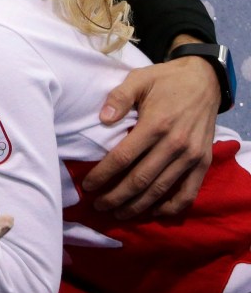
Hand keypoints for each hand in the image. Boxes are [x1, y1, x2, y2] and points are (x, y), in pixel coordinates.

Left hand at [83, 50, 218, 217]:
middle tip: (98, 205)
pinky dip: (170, 207)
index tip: (87, 186)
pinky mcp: (203, 162)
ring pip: (160, 190)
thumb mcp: (139, 79)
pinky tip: (153, 213)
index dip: (103, 175)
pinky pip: (188, 193)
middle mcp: (175, 144)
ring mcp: (191, 156)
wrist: (204, 80)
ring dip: (137, 206)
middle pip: (139, 180)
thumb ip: (119, 97)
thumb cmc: (165, 81)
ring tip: (117, 213)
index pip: (123, 158)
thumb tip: (103, 118)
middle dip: (115, 197)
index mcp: (156, 125)